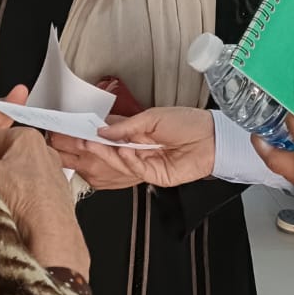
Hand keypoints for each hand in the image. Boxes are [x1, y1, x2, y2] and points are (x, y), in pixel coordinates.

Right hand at [0, 124, 90, 277]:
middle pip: (0, 160)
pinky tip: (7, 217)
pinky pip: (25, 200)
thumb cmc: (25, 205)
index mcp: (28, 138)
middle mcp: (45, 155)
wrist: (51, 244)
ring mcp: (51, 181)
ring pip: (12, 181)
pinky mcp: (53, 204)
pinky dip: (14, 207)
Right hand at [51, 107, 214, 190]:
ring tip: (95, 144)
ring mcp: (147, 163)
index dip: (97, 133)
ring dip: (107, 154)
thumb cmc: (188, 123)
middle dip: (96, 146)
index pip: (112, 135)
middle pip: (113, 151)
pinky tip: (123, 151)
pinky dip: (128, 161)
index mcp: (139, 132)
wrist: (212, 137)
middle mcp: (140, 149)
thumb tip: (104, 130)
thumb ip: (127, 126)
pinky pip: (136, 170)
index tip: (81, 130)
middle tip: (81, 140)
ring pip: (121, 162)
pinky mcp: (155, 176)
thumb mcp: (153, 117)